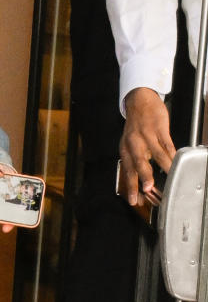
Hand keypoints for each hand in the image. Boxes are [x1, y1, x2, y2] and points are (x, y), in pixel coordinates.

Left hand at [118, 87, 174, 207]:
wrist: (139, 102)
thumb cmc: (136, 127)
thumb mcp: (130, 145)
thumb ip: (135, 163)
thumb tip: (141, 185)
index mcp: (126, 150)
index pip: (128, 171)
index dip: (130, 186)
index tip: (133, 200)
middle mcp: (134, 143)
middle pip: (138, 162)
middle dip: (144, 177)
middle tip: (148, 189)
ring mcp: (146, 135)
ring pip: (156, 153)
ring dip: (163, 166)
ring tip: (169, 177)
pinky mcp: (158, 128)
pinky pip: (166, 143)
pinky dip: (172, 153)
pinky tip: (176, 161)